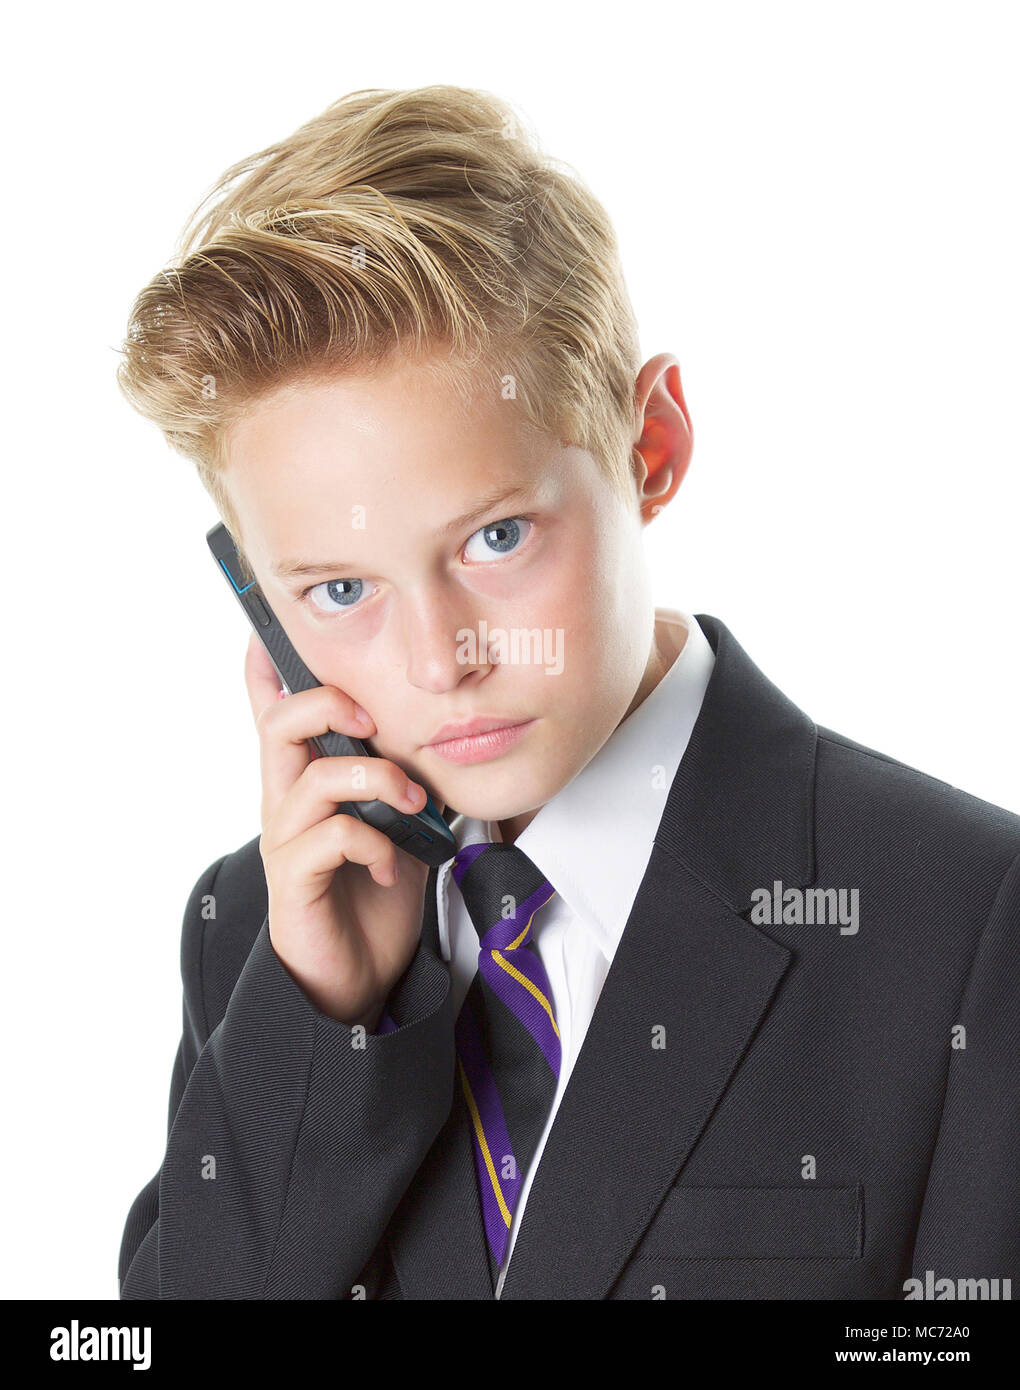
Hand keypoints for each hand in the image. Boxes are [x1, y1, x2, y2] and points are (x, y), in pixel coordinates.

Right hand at [244, 633, 440, 1028]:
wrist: (357, 979)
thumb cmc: (372, 896)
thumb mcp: (397, 822)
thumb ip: (402, 777)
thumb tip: (443, 732)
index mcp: (305, 779)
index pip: (272, 710)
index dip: (268, 666)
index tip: (277, 632)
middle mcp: (285, 802)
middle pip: (279, 724)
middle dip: (330, 705)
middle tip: (375, 721)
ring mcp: (286, 841)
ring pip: (314, 778)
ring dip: (376, 780)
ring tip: (411, 802)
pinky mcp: (294, 882)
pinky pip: (330, 837)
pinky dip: (373, 842)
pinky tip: (388, 866)